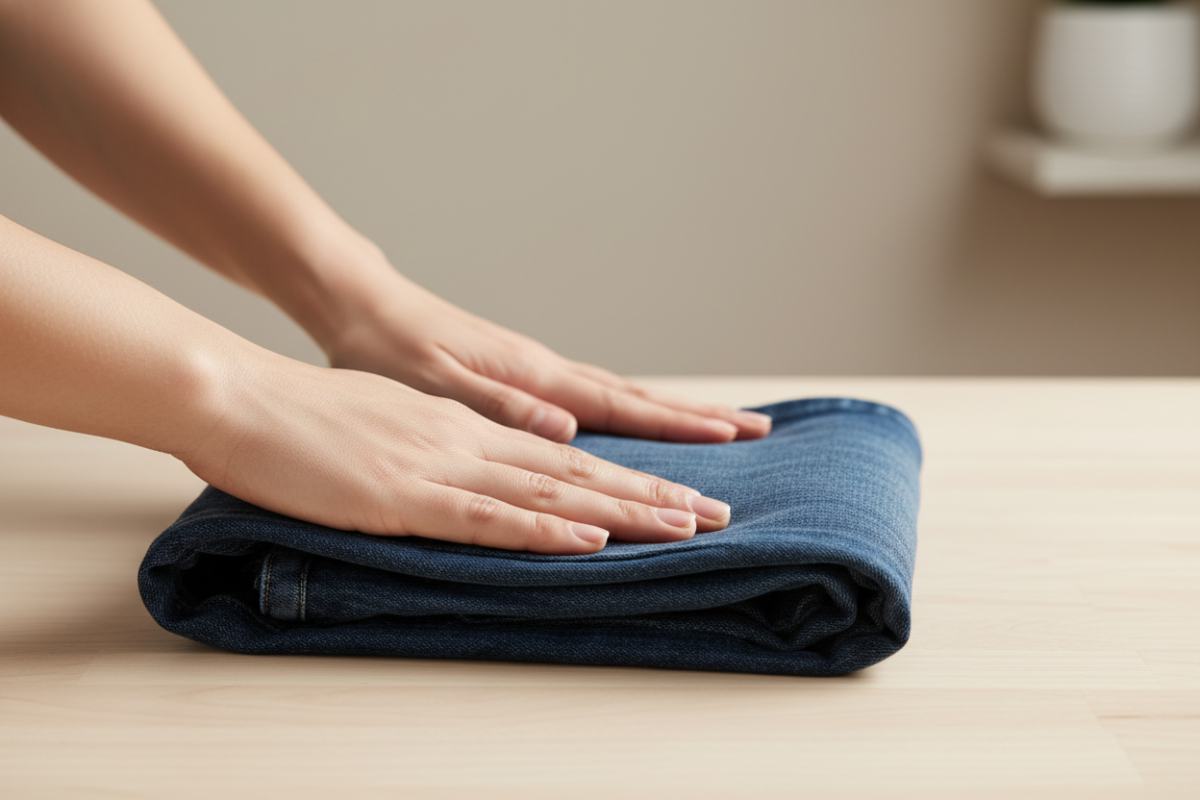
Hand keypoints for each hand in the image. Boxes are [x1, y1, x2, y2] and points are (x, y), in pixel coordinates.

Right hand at [181, 352, 733, 553]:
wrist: (245, 393)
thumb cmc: (307, 415)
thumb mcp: (389, 424)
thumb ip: (442, 445)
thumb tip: (483, 466)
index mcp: (467, 426)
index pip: (565, 454)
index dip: (627, 472)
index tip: (679, 490)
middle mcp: (472, 438)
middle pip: (579, 469)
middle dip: (653, 491)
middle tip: (716, 511)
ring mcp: (443, 464)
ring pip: (552, 489)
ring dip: (622, 509)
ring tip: (685, 524)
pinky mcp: (408, 492)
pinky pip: (489, 514)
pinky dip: (544, 527)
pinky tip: (589, 537)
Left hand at [323, 271, 771, 443]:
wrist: (361, 303)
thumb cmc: (388, 347)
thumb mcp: (435, 384)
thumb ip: (502, 406)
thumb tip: (571, 427)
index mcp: (533, 376)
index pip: (621, 407)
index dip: (677, 429)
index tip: (731, 440)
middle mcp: (546, 372)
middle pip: (638, 398)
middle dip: (698, 420)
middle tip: (757, 432)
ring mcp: (537, 370)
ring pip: (621, 395)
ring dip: (673, 414)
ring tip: (720, 426)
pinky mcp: (521, 375)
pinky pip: (594, 395)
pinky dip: (631, 409)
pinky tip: (637, 419)